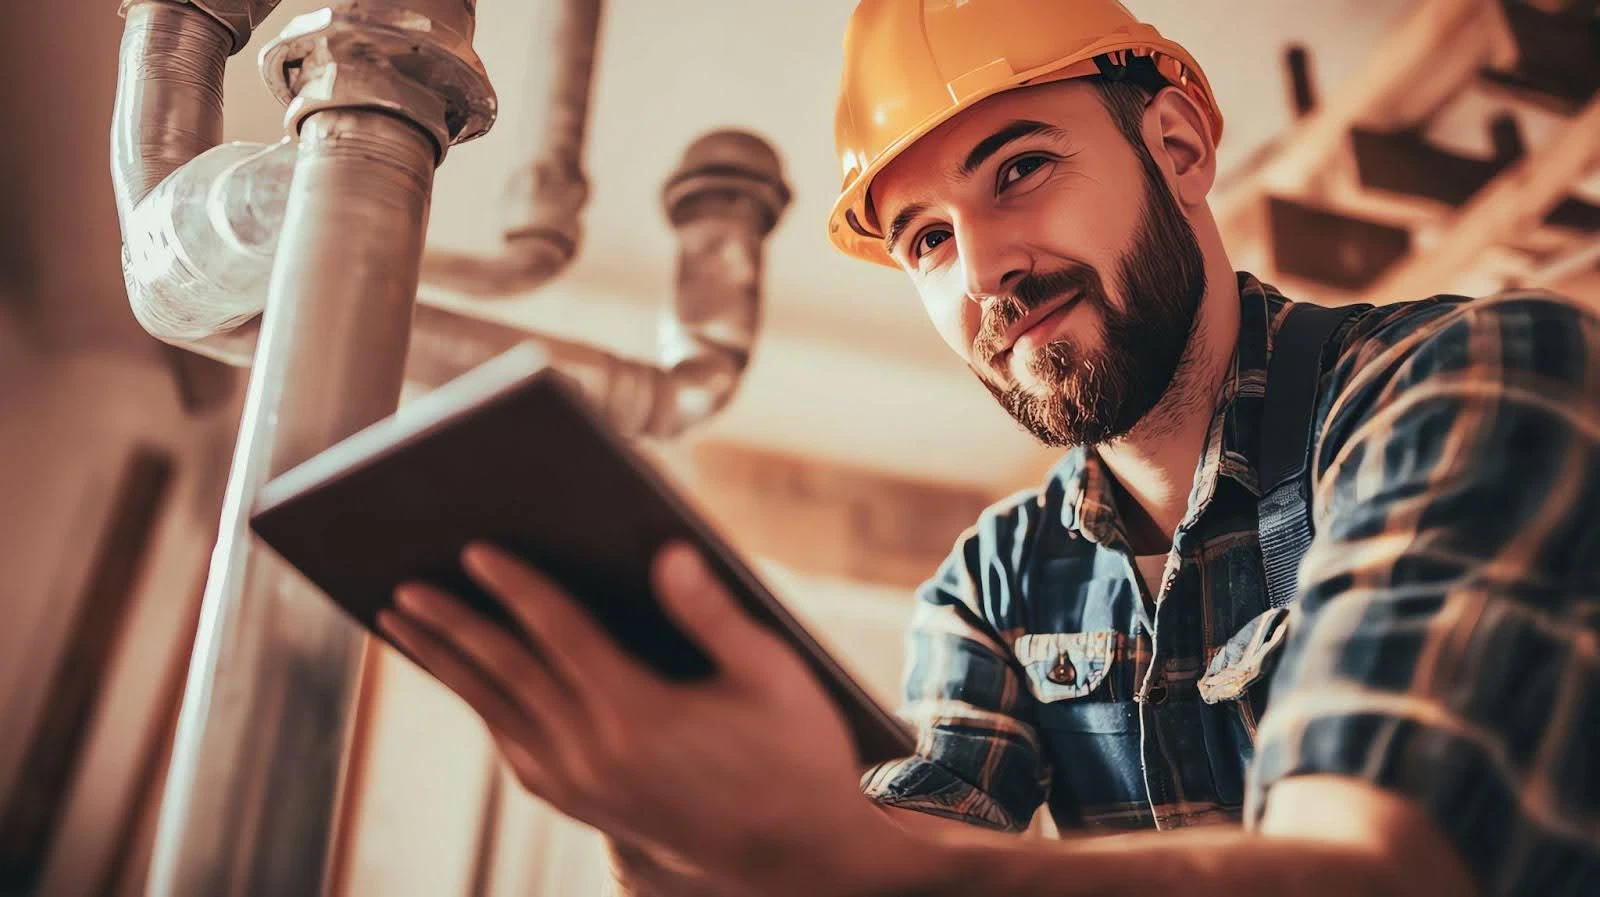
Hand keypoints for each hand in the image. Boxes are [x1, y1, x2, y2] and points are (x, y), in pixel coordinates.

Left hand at [375, 541, 919, 896]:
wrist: (798, 856)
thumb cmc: (797, 752)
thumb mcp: (773, 675)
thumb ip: (714, 612)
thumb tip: (668, 552)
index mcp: (641, 717)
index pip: (559, 634)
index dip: (516, 586)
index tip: (474, 549)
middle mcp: (597, 756)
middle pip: (506, 673)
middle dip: (451, 624)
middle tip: (402, 585)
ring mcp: (584, 787)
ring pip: (497, 713)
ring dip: (447, 665)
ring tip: (404, 624)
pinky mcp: (584, 805)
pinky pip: (514, 748)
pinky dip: (483, 708)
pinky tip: (468, 682)